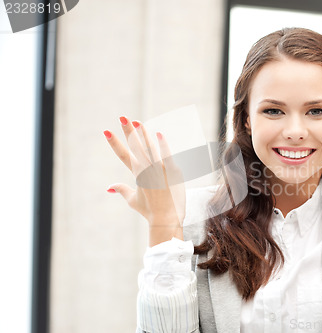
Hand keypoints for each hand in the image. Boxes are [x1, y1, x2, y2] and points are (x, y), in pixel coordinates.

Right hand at [104, 116, 185, 244]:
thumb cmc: (150, 211)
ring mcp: (159, 171)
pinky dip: (163, 145)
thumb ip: (122, 190)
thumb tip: (109, 187)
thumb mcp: (133, 200)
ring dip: (143, 134)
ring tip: (136, 122)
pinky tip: (159, 134)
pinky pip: (167, 156)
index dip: (114, 143)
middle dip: (128, 131)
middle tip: (122, 117)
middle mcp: (146, 171)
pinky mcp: (172, 172)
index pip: (123, 155)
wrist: (166, 219)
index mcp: (137, 175)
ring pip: (150, 148)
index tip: (106, 131)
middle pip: (135, 147)